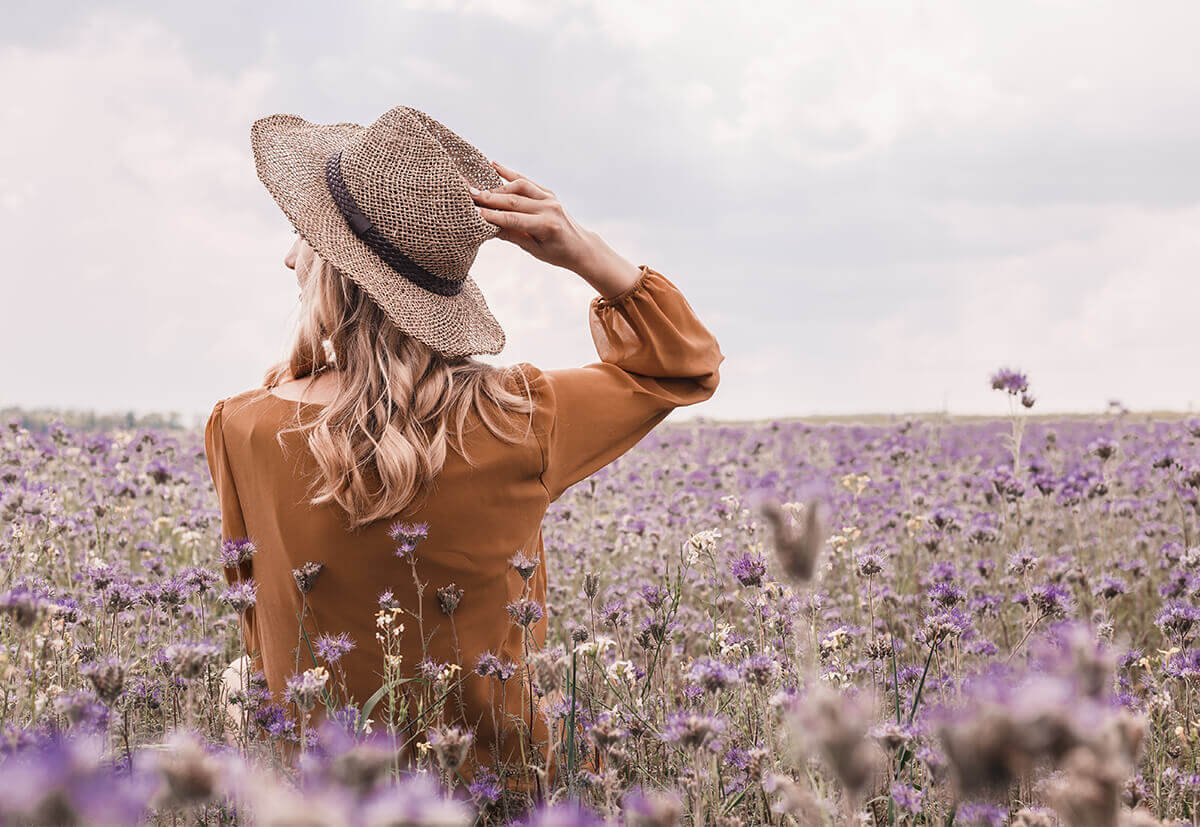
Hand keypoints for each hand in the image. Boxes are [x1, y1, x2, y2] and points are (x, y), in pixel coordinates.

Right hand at [470, 161, 639, 295]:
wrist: (580, 246)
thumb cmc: (556, 253)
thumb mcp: (533, 249)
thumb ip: (512, 236)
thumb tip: (486, 227)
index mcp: (546, 226)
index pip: (512, 219)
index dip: (491, 215)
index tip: (472, 212)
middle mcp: (549, 208)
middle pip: (513, 201)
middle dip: (489, 198)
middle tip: (469, 195)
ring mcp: (550, 198)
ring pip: (519, 187)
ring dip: (498, 188)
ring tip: (479, 190)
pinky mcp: (548, 192)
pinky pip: (526, 181)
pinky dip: (510, 173)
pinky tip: (494, 165)